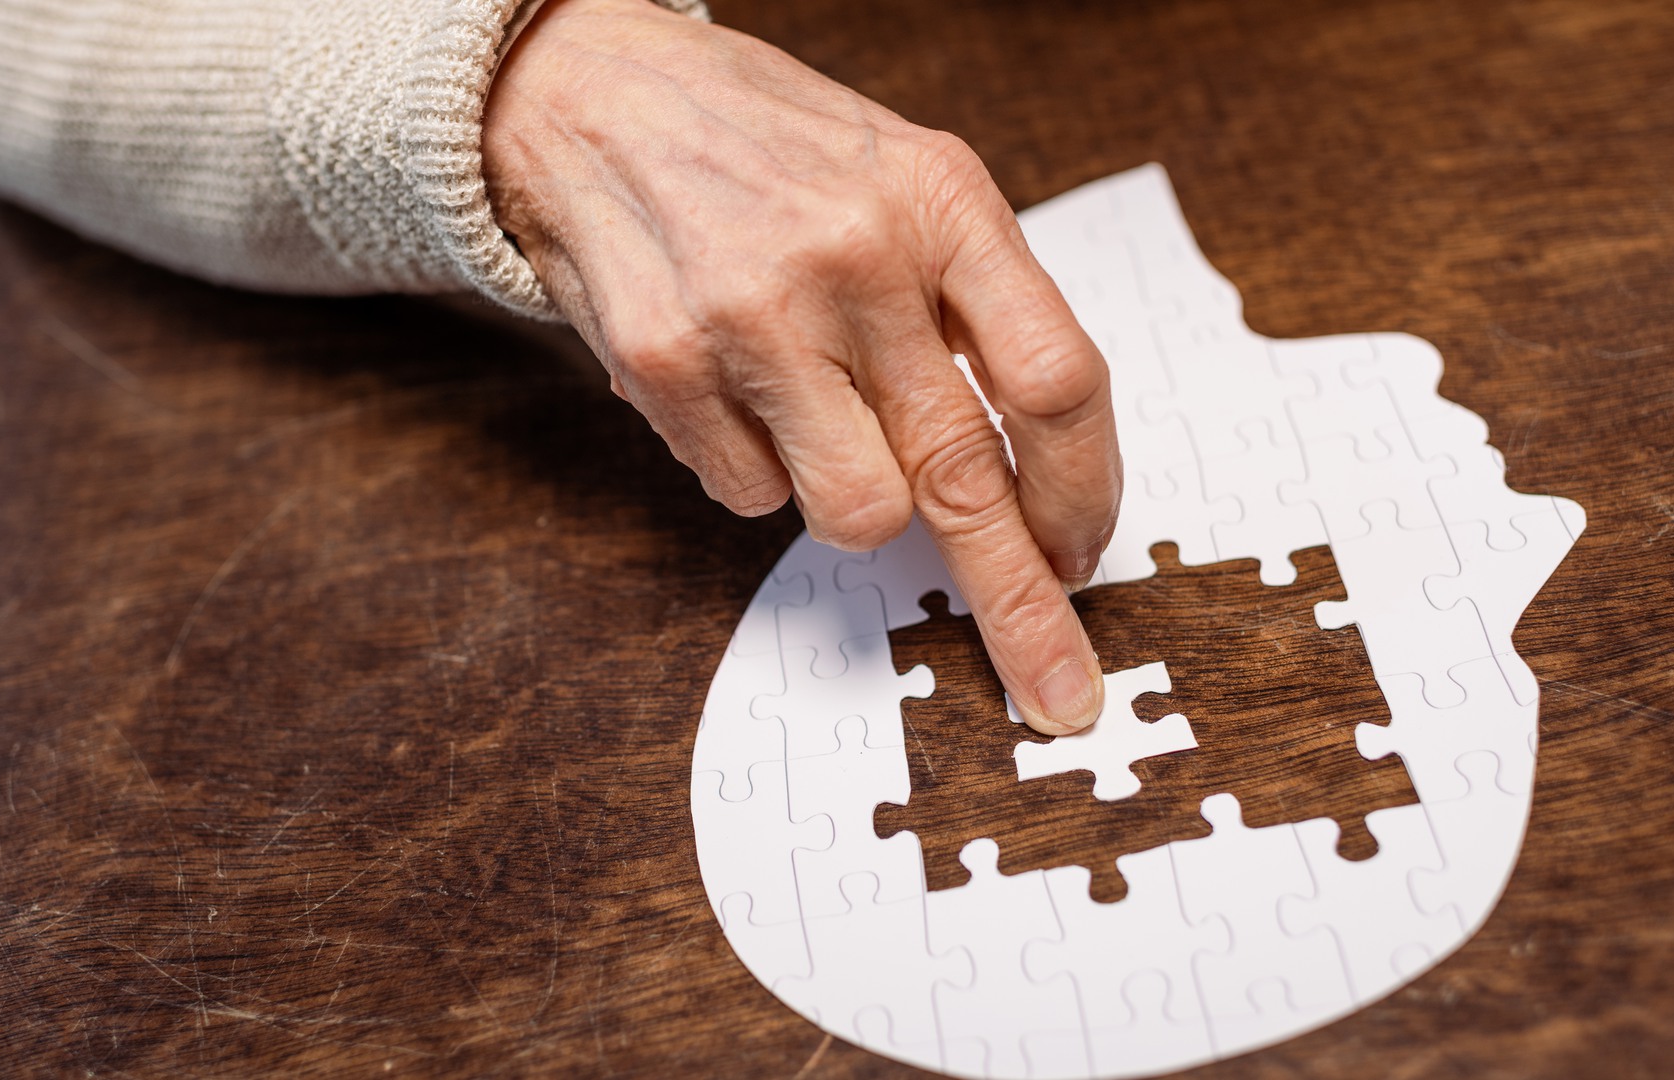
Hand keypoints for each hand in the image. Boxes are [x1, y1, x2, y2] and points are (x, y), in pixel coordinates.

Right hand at [483, 0, 1121, 733]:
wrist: (587, 92)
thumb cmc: (767, 147)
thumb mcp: (903, 178)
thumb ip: (975, 303)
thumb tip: (1034, 475)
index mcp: (940, 198)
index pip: (1055, 377)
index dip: (1084, 488)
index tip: (1087, 552)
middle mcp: (853, 256)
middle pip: (967, 477)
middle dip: (1022, 606)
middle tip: (1059, 686)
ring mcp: (752, 316)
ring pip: (857, 512)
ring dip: (854, 501)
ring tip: (814, 415)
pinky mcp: (665, 366)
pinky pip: (750, 495)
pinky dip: (758, 467)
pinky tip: (734, 385)